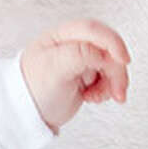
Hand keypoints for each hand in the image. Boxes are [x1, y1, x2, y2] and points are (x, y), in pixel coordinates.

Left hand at [19, 19, 130, 133]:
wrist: (25, 117)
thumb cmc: (31, 91)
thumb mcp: (54, 69)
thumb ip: (80, 53)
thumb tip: (106, 53)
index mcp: (61, 36)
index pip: (93, 31)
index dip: (112, 43)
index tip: (123, 61)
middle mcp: (72, 45)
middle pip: (107, 48)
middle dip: (116, 68)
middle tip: (118, 90)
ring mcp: (80, 61)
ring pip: (110, 64)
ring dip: (113, 81)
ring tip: (100, 98)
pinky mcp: (86, 76)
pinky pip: (107, 78)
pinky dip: (106, 89)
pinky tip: (93, 98)